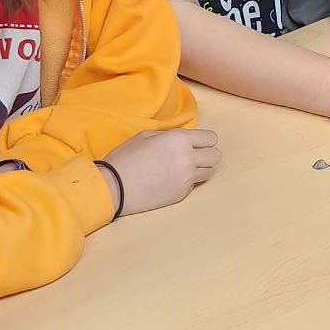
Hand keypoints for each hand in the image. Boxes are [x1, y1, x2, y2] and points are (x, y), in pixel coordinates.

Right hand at [100, 128, 220, 215]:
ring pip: (209, 172)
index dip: (204, 140)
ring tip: (184, 167)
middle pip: (215, 156)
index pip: (211, 138)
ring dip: (200, 168)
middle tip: (193, 155)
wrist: (114, 187)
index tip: (196, 142)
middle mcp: (188, 158)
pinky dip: (188, 181)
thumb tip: (181, 136)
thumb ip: (169, 134)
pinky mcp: (181, 194)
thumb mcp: (146, 135)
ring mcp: (186, 179)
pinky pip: (194, 184)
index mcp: (180, 139)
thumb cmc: (126, 158)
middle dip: (207, 154)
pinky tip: (172, 179)